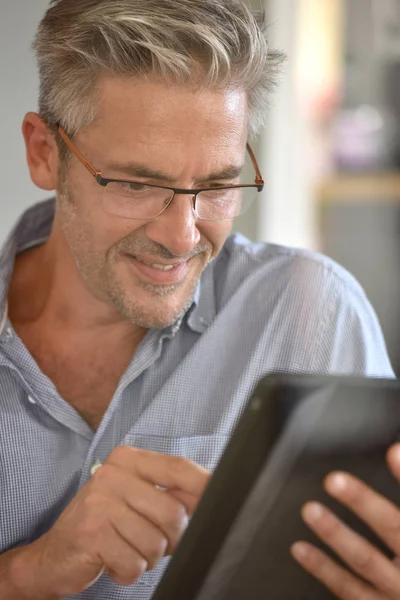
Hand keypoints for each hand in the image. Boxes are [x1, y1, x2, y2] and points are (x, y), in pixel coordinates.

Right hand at [12, 446, 209, 597]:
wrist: (53, 554)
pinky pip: (134, 564)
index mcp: (128, 460)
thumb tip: (212, 496)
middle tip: (150, 542)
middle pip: (174, 512)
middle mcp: (113, 474)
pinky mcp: (91, 533)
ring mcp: (99, 502)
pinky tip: (113, 561)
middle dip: (170, 540)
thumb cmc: (104, 525)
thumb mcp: (136, 500)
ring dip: (147, 558)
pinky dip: (128, 572)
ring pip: (156, 543)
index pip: (179, 468)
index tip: (220, 499)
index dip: (204, 486)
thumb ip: (170, 494)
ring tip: (127, 549)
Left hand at [291, 444, 399, 598]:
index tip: (392, 451)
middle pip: (394, 529)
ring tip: (310, 510)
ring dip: (335, 534)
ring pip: (365, 560)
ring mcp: (396, 591)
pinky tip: (300, 548)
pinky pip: (348, 589)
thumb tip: (396, 450)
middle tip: (335, 480)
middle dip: (364, 504)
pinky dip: (323, 568)